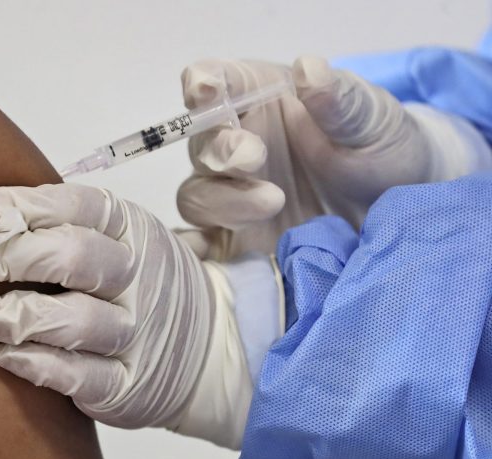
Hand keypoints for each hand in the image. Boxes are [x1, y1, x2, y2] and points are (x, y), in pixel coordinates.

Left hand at [0, 183, 253, 447]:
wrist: (202, 347)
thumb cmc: (136, 286)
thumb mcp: (118, 241)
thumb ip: (64, 227)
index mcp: (134, 232)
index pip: (79, 207)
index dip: (23, 206)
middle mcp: (139, 279)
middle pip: (75, 257)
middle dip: (12, 255)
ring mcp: (137, 333)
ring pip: (76, 320)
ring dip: (16, 314)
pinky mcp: (128, 384)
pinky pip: (81, 376)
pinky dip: (38, 365)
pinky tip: (4, 355)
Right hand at [177, 56, 489, 255]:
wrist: (394, 211)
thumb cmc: (380, 150)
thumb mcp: (373, 121)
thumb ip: (341, 100)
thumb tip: (309, 68)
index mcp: (257, 99)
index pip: (213, 82)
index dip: (201, 84)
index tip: (207, 91)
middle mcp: (234, 145)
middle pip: (201, 144)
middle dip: (219, 149)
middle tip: (253, 156)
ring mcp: (231, 195)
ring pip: (197, 196)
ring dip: (224, 200)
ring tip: (273, 202)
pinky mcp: (237, 239)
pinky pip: (204, 247)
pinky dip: (201, 252)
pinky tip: (227, 257)